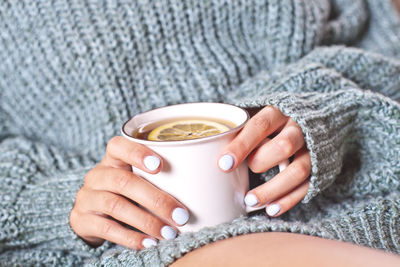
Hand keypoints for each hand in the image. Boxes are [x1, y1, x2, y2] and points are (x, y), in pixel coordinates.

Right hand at [70, 136, 189, 248]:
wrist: (90, 216)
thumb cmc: (125, 194)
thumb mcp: (136, 180)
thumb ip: (159, 179)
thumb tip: (204, 185)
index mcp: (113, 160)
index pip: (118, 146)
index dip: (137, 153)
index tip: (160, 166)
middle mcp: (97, 175)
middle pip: (124, 181)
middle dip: (156, 199)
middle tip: (181, 215)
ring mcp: (87, 197)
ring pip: (116, 205)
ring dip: (146, 221)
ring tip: (169, 233)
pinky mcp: (82, 219)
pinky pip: (107, 228)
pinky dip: (130, 237)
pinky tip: (149, 243)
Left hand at [218, 106, 310, 216]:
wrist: (310, 116)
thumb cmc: (271, 121)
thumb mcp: (255, 114)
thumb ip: (235, 126)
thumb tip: (202, 141)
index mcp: (278, 112)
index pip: (260, 126)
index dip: (242, 145)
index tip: (223, 164)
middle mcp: (298, 128)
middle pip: (284, 145)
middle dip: (261, 162)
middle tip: (244, 172)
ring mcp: (312, 148)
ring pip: (299, 170)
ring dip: (274, 189)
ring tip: (250, 201)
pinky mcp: (320, 166)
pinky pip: (308, 185)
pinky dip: (289, 199)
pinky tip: (271, 209)